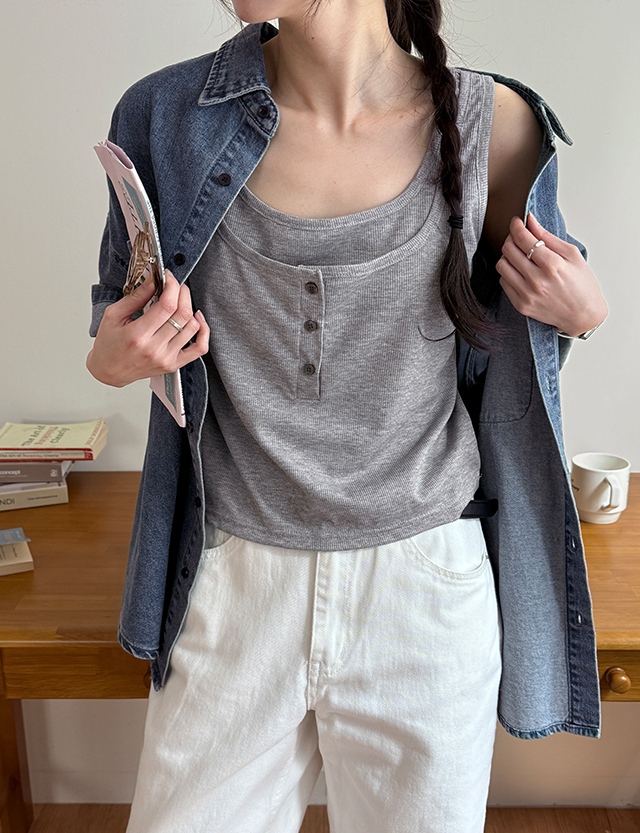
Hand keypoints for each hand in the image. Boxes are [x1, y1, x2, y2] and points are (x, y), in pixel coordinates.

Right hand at [86, 269, 209, 386]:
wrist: (109, 371)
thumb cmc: (108, 344)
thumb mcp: (113, 315)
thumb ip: (136, 297)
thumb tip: (154, 281)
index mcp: (138, 335)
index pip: (167, 306)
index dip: (172, 287)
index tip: (169, 278)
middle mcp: (155, 349)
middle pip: (182, 314)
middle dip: (182, 293)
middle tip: (176, 285)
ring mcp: (167, 358)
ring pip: (192, 327)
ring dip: (191, 307)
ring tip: (181, 300)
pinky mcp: (174, 364)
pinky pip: (199, 348)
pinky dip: (204, 331)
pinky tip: (197, 319)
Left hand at [495, 213, 607, 335]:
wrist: (583, 315)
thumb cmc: (582, 285)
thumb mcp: (572, 255)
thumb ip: (548, 237)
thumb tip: (530, 221)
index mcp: (552, 265)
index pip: (523, 239)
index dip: (516, 226)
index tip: (517, 222)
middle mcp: (537, 280)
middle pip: (508, 250)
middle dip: (511, 238)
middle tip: (519, 237)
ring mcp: (527, 294)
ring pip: (502, 265)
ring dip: (508, 256)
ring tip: (519, 255)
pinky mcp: (521, 305)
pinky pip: (503, 282)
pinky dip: (509, 273)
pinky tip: (520, 271)